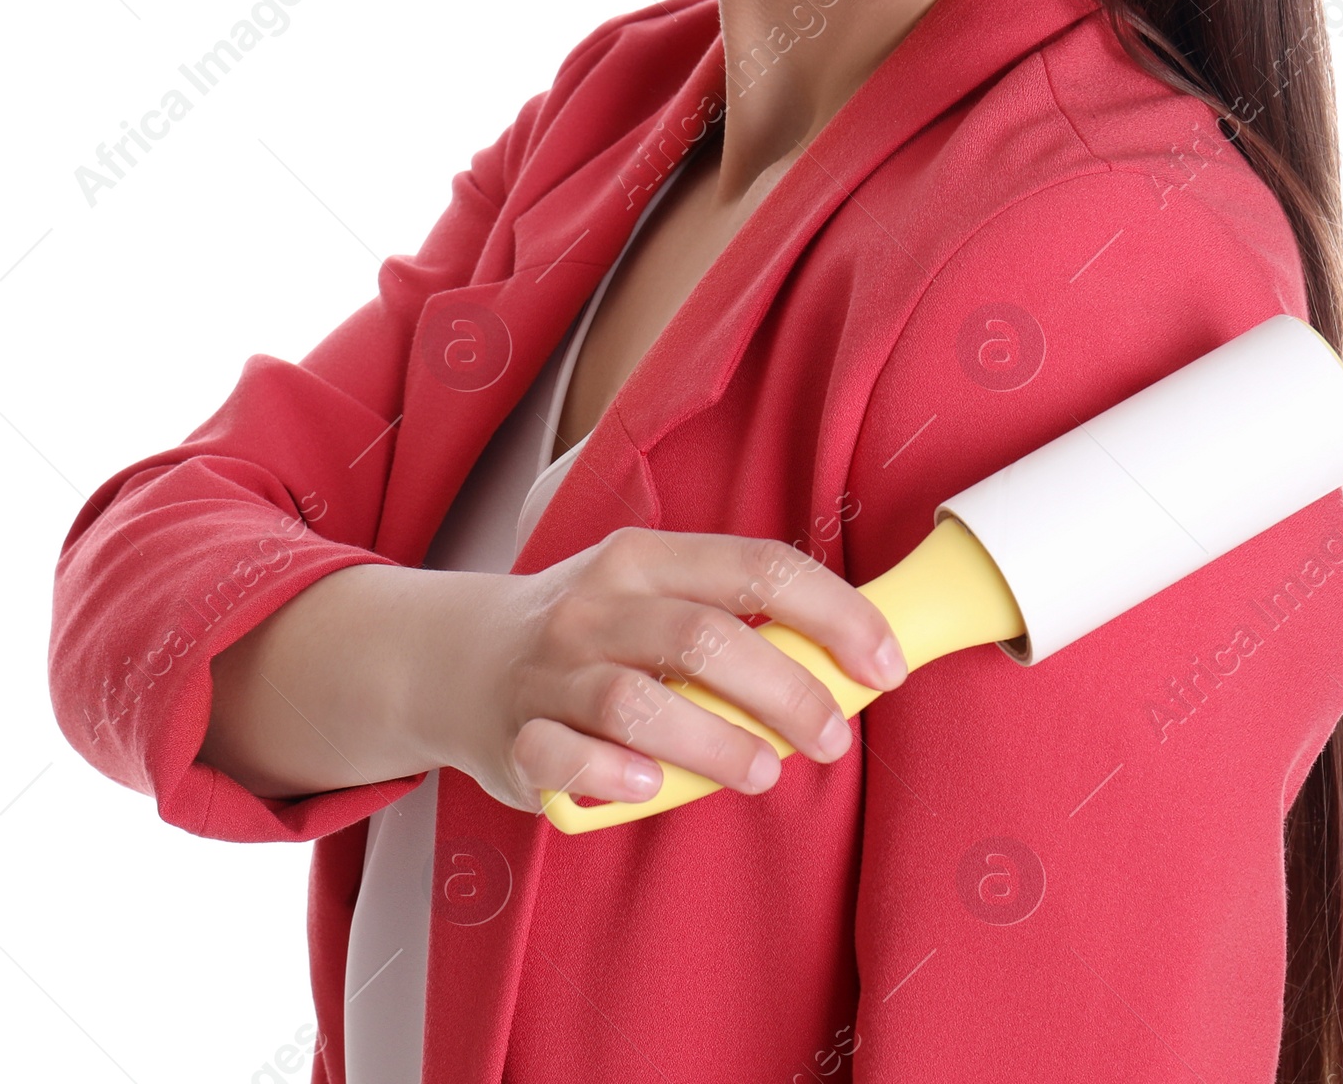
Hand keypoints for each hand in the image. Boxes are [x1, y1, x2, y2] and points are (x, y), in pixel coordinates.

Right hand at [409, 527, 909, 812]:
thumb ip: (733, 617)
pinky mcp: (516, 737)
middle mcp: (596, 603)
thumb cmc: (593, 630)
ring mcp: (550, 669)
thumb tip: (848, 660)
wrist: (459, 656)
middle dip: (787, 692)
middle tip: (831, 737)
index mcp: (645, 557)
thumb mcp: (653, 593)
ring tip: (761, 773)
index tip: (884, 664)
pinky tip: (649, 785)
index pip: (757, 567)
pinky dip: (612, 774)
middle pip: (706, 637)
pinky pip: (563, 758)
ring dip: (716, 743)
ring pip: (639, 702)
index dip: (833, 614)